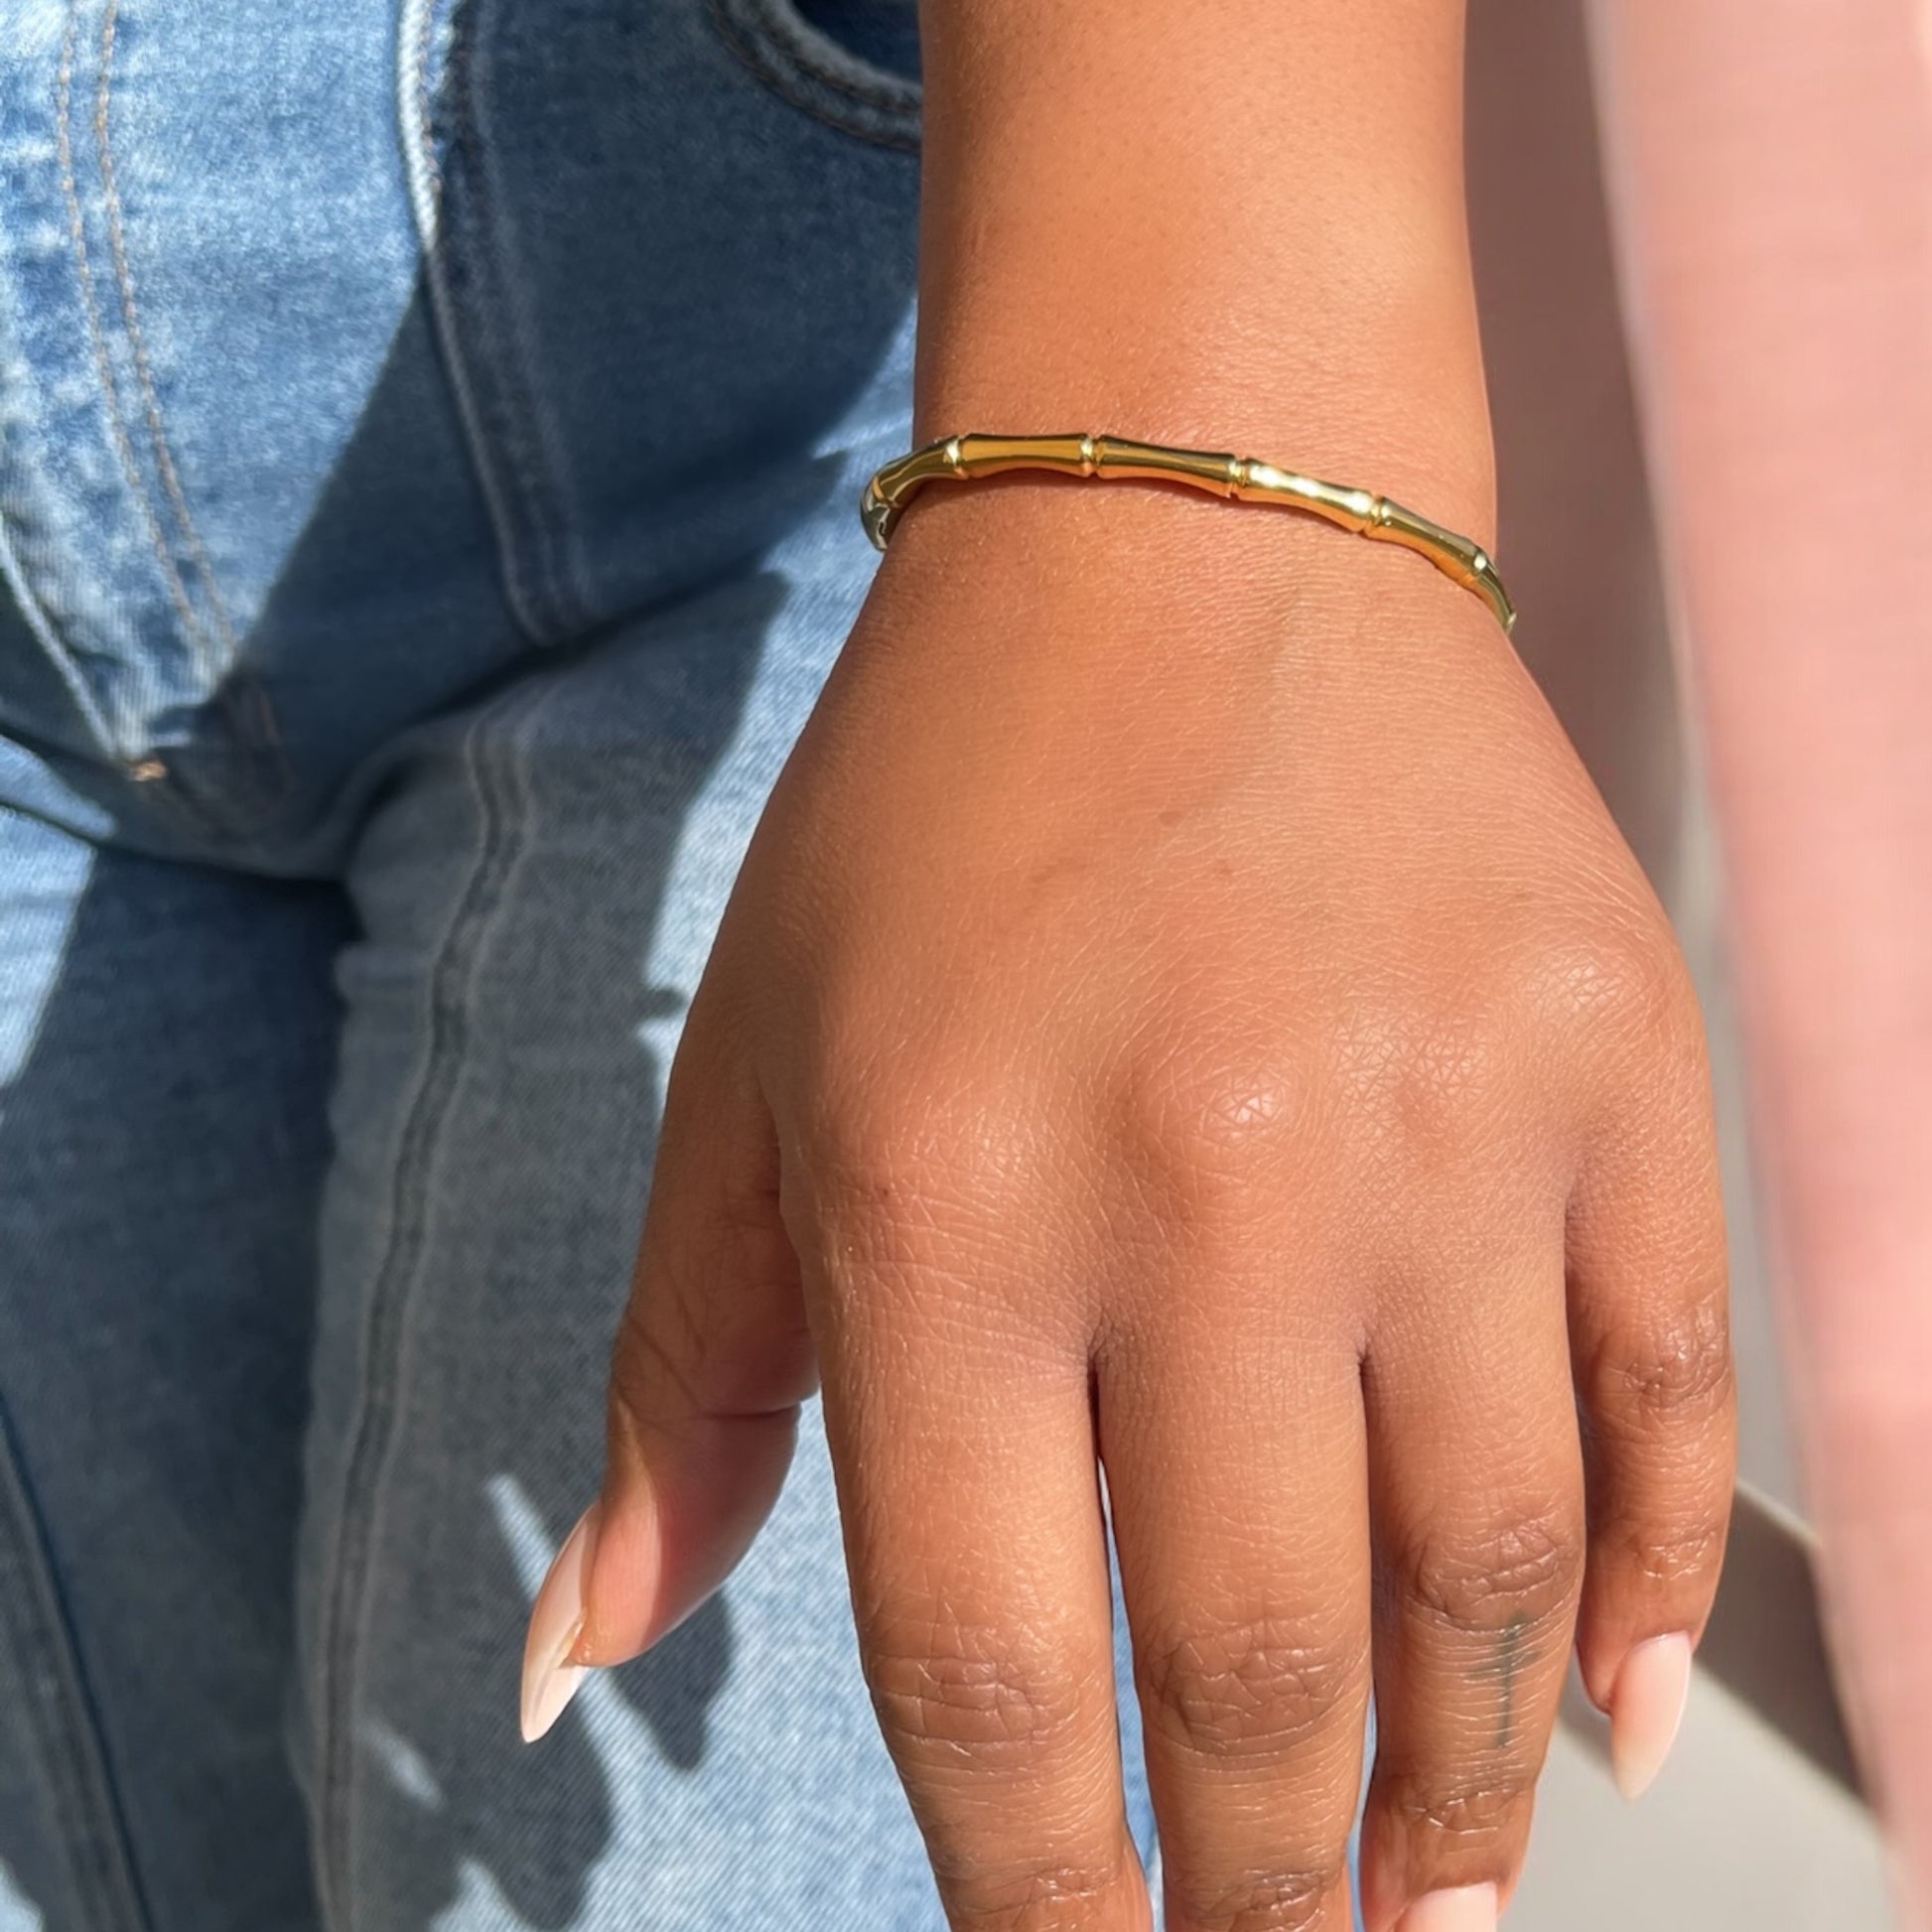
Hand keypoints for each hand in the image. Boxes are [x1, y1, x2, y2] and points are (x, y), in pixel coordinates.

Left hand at [521, 480, 1734, 1931]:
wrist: (1194, 541)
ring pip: (1483, 1585)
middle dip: (1259, 1894)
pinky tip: (1604, 1727)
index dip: (1030, 1900)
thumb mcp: (748, 1083)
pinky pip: (1664, 1406)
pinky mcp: (1615, 1070)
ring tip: (1427, 1913)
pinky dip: (1651, 1600)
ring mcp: (1448, 1133)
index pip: (988, 1672)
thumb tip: (571, 1680)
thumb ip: (681, 1394)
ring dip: (1456, 1806)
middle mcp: (1213, 1192)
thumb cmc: (934, 821)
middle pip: (1250, 1674)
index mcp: (951, 1205)